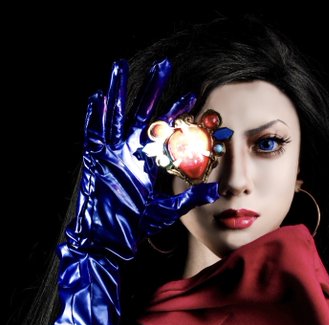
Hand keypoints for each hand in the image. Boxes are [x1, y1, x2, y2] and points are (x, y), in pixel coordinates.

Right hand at [66, 58, 218, 261]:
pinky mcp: (95, 161)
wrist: (110, 239)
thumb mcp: (169, 209)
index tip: (194, 95)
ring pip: (115, 115)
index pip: (166, 130)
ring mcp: (112, 154)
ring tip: (119, 65)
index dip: (178, 112)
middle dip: (153, 89)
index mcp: (149, 160)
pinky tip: (98, 98)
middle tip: (164, 64)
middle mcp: (131, 151)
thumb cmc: (137, 225)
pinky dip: (95, 117)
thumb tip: (217, 189)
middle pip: (143, 113)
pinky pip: (94, 134)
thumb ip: (191, 197)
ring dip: (117, 91)